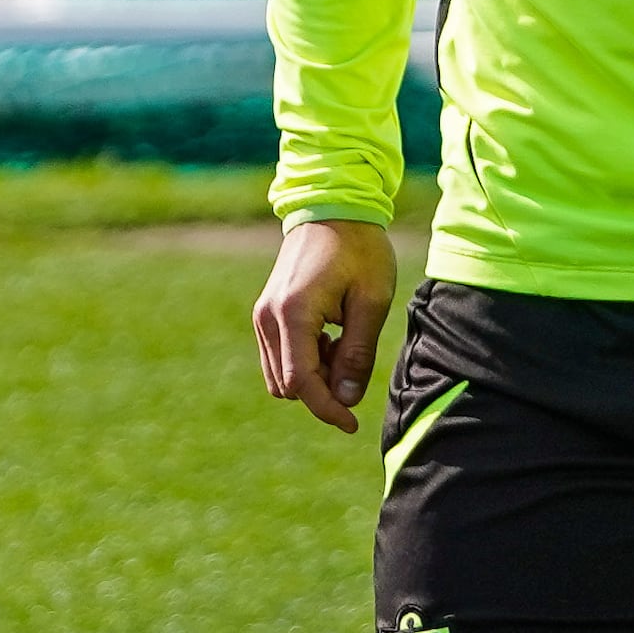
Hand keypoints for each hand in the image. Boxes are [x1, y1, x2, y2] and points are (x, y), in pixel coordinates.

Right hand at [253, 217, 398, 430]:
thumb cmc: (360, 250)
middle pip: (287, 386)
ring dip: (313, 376)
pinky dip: (304, 361)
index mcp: (294, 314)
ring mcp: (262, 315)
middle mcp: (268, 318)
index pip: (301, 383)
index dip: (327, 409)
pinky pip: (279, 356)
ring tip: (345, 346)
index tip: (353, 423)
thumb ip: (358, 353)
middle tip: (356, 366)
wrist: (333, 208)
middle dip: (322, 391)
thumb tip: (347, 399)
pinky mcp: (265, 313)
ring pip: (280, 375)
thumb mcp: (371, 302)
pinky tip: (331, 337)